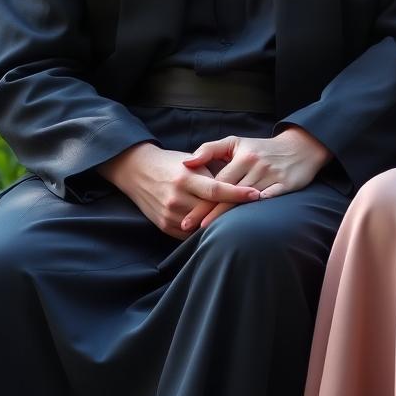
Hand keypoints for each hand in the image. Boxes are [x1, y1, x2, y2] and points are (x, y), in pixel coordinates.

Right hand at [98, 142, 259, 239]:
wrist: (139, 171)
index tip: (256, 194)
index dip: (237, 193)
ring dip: (220, 223)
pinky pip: (189, 235)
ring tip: (241, 220)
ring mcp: (169, 214)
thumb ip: (211, 172)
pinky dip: (204, 231)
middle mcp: (176, 197)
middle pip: (211, 210)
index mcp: (186, 177)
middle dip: (233, 210)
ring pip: (201, 225)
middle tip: (256, 209)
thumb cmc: (172, 163)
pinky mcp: (164, 226)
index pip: (217, 189)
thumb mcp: (191, 160)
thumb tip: (238, 181)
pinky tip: (218, 227)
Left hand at [180, 127, 332, 228]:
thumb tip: (186, 164)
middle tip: (191, 229)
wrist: (299, 146)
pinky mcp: (287, 185)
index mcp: (243, 157)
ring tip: (211, 233)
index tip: (187, 219)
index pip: (219, 182)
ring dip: (230, 217)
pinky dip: (257, 211)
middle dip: (211, 213)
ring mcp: (272, 176)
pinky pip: (270, 200)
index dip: (203, 202)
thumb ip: (209, 150)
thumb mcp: (235, 143)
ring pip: (248, 200)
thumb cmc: (260, 148)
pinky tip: (244, 225)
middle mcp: (257, 166)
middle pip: (231, 194)